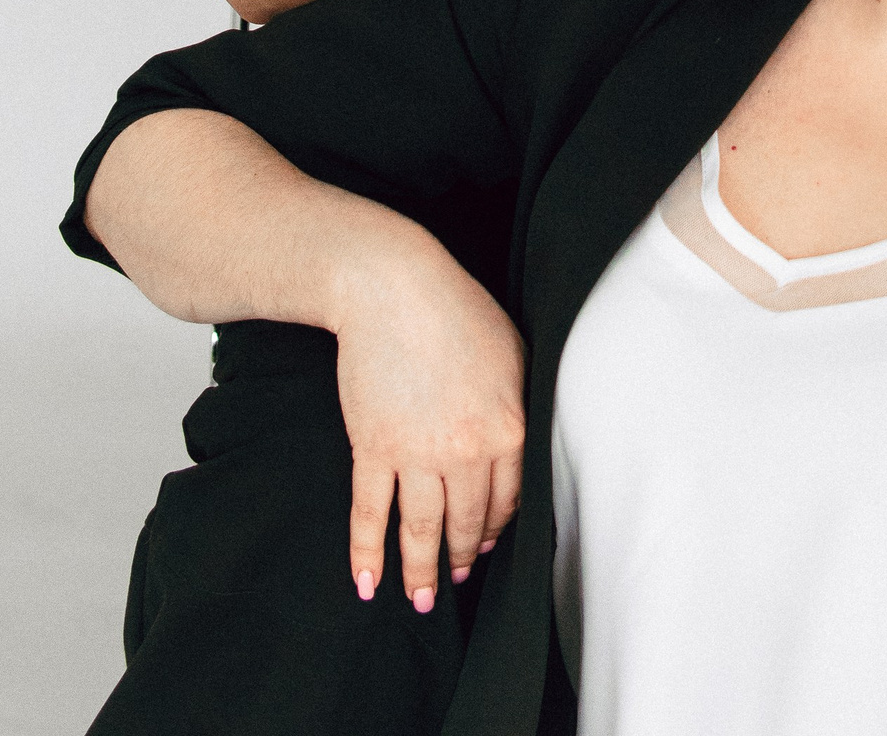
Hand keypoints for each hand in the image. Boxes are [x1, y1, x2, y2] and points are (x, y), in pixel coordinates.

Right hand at [335, 247, 525, 611]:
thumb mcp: (512, 350)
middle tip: (457, 579)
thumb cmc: (454, 307)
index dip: (497, 527)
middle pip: (468, 522)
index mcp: (508, 426)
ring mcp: (417, 453)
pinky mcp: (373, 448)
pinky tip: (368, 582)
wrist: (392, 286)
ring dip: (420, 571)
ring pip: (422, 529)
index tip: (488, 542)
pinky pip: (371, 513)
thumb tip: (518, 441)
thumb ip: (519, 401)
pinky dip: (367, 552)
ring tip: (421, 600)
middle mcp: (466, 450)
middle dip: (463, 557)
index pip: (508, 498)